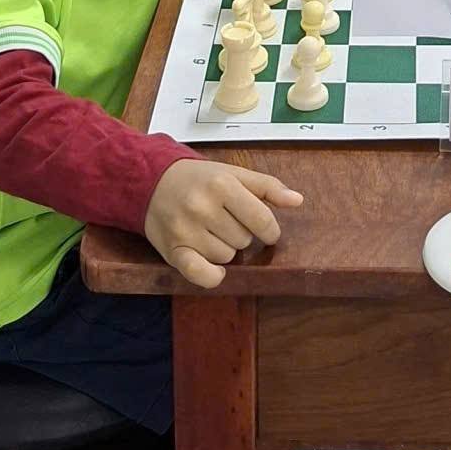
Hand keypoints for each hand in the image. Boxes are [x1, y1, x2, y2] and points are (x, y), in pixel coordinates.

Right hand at [144, 160, 302, 290]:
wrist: (152, 181)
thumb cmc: (199, 179)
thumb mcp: (234, 173)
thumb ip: (268, 186)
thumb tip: (298, 200)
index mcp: (222, 184)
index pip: (262, 220)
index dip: (270, 231)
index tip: (267, 231)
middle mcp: (202, 207)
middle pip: (244, 240)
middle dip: (241, 234)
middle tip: (225, 222)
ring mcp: (186, 230)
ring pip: (226, 257)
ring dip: (224, 249)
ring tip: (210, 232)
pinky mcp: (173, 251)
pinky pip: (201, 275)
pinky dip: (212, 276)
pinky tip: (214, 268)